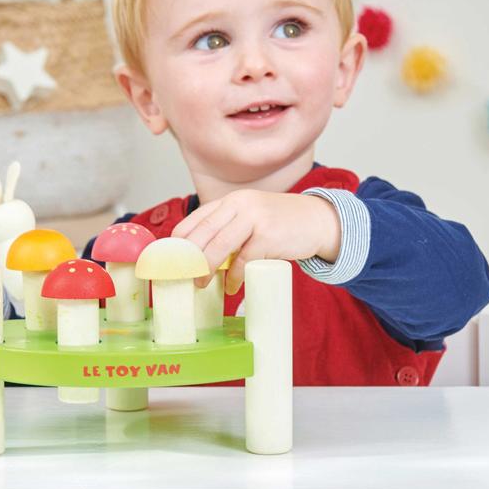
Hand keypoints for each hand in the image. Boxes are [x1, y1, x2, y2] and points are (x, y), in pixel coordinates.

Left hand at [171, 190, 339, 294]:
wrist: (318, 220)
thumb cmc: (279, 224)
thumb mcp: (250, 217)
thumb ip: (227, 229)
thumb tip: (199, 259)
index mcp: (230, 201)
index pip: (194, 219)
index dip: (178, 242)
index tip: (170, 261)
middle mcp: (239, 204)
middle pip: (202, 232)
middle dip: (188, 258)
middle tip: (182, 277)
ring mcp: (254, 218)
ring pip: (218, 245)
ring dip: (206, 268)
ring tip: (201, 284)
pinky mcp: (268, 235)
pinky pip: (243, 259)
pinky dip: (234, 276)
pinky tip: (232, 287)